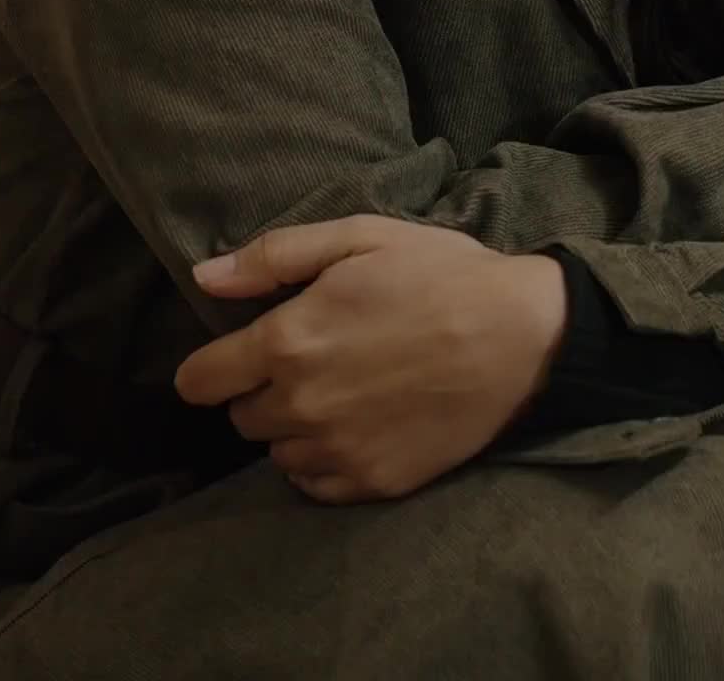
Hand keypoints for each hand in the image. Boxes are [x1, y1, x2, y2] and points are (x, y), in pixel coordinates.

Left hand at [174, 216, 567, 503]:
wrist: (522, 337)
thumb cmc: (439, 274)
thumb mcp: (359, 238)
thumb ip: (274, 256)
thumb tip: (203, 277)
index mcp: (288, 341)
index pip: (202, 381)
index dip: (210, 367)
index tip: (233, 357)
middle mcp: (301, 404)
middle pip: (242, 418)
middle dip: (262, 390)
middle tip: (311, 360)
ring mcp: (337, 450)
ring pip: (277, 453)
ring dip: (294, 427)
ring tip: (342, 392)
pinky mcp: (373, 482)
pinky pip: (316, 484)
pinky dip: (324, 460)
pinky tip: (359, 426)